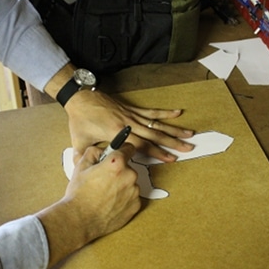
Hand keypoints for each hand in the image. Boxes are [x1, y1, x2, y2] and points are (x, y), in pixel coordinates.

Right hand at [36, 143, 139, 268]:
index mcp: (117, 163)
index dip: (122, 150)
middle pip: (128, 168)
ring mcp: (134, 192)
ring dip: (122, 186)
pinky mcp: (135, 206)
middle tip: (104, 180)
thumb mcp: (81, 166)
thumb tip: (102, 150)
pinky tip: (110, 203)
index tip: (119, 154)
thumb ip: (94, 152)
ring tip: (105, 194)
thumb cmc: (79, 195)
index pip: (129, 148)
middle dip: (118, 172)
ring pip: (130, 184)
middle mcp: (129, 176)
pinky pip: (132, 198)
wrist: (80, 220)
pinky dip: (124, 199)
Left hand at [65, 89, 194, 162]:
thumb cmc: (79, 119)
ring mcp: (131, 116)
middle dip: (173, 143)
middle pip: (155, 135)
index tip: (171, 159)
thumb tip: (82, 171)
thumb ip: (83, 157)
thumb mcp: (79, 141)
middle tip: (188, 148)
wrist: (79, 97)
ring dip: (174, 129)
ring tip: (190, 134)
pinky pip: (150, 112)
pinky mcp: (130, 109)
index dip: (158, 153)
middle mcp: (128, 124)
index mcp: (118, 133)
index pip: (142, 146)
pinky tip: (178, 112)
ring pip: (157, 124)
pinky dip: (165, 113)